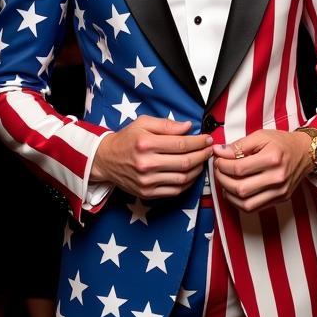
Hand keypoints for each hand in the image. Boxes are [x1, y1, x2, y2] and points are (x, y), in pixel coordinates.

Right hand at [92, 115, 214, 198]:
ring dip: (198, 169)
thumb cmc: (126, 140)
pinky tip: (192, 173)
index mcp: (146, 144)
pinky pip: (175, 190)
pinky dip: (188, 183)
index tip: (207, 139)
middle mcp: (146, 164)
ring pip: (183, 178)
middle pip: (185, 162)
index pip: (181, 144)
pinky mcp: (147, 192)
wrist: (105, 160)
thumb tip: (188, 127)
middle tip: (210, 149)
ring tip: (202, 160)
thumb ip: (166, 124)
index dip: (199, 142)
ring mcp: (147, 181)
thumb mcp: (143, 123)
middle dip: (202, 155)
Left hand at [212, 129, 313, 212]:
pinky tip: (234, 192)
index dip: (222, 165)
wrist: (305, 152)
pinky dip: (239, 203)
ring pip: (246, 203)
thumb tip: (219, 152)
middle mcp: (277, 177)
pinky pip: (254, 208)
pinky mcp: (280, 199)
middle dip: (222, 180)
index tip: (218, 160)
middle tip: (219, 170)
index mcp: (273, 159)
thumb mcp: (260, 136)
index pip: (239, 168)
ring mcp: (280, 191)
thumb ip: (238, 145)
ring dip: (229, 194)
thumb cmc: (282, 143)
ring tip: (225, 182)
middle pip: (240, 188)